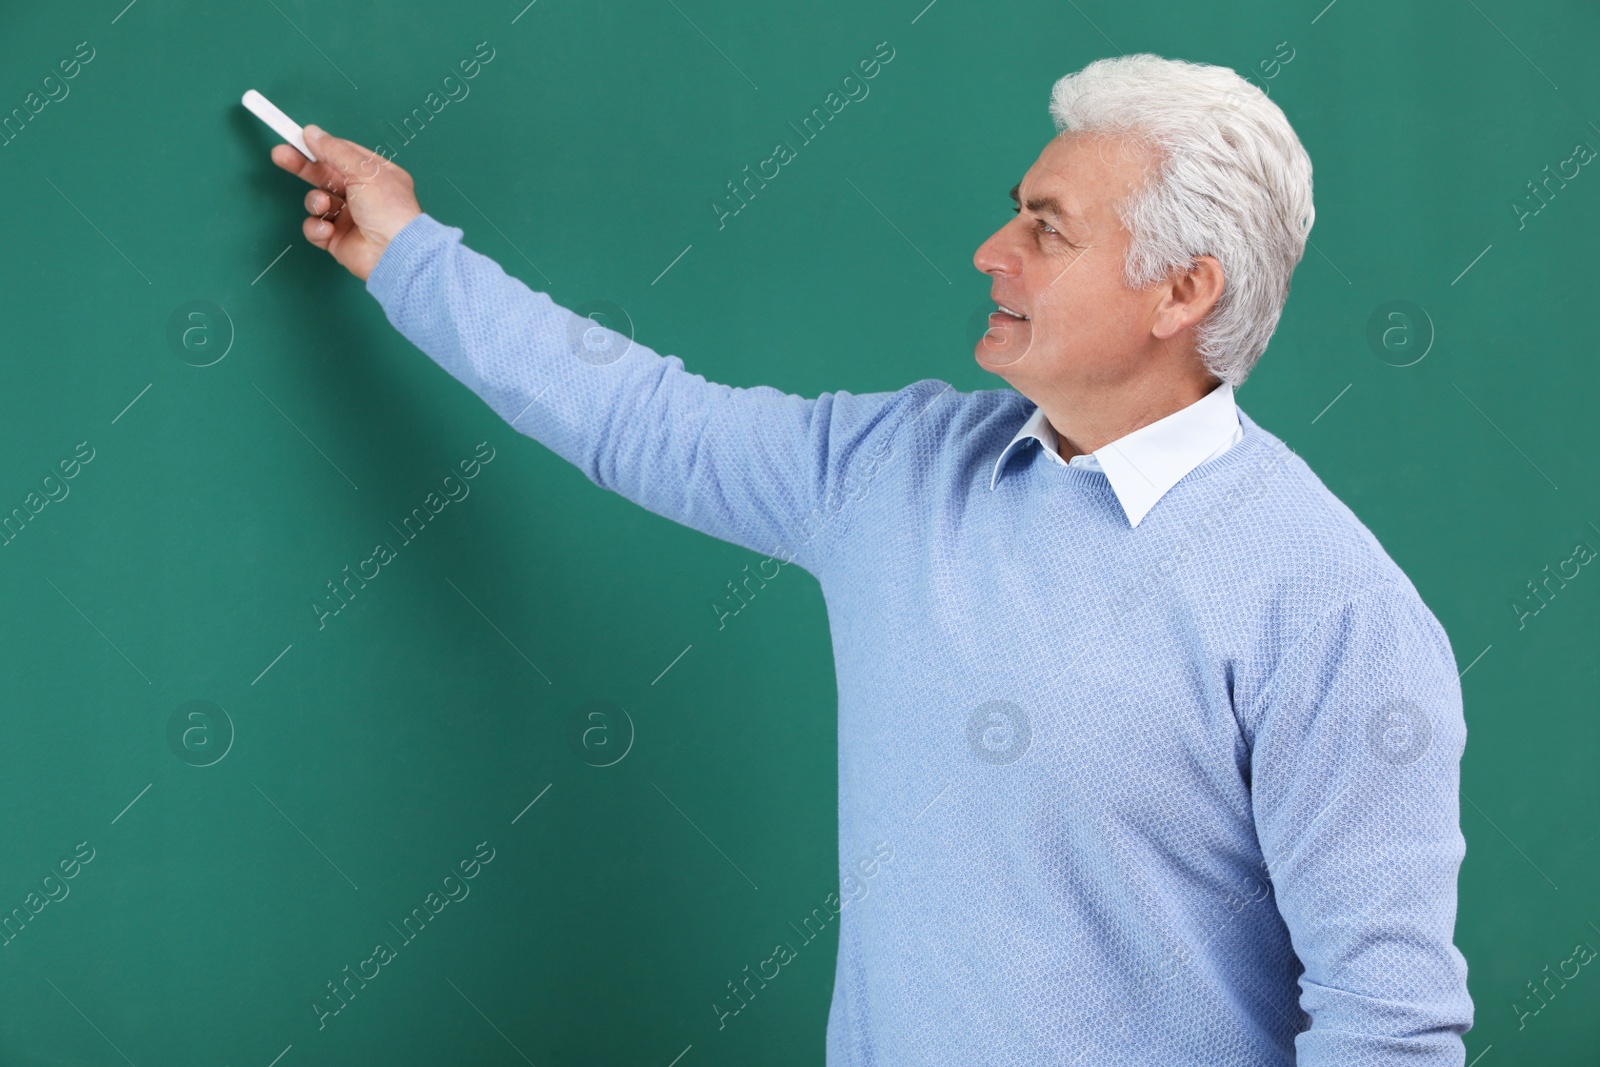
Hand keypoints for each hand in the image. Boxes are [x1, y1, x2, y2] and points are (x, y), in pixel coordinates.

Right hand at [270, 125, 422, 280]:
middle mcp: (363, 196)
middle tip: (280, 155)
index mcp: (376, 175)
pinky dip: (316, 228)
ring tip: (324, 206)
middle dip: (303, 166)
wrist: (395, 255)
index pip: (342, 155)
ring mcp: (350, 218)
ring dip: (315, 202)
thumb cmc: (390, 211)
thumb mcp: (364, 171)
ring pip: (317, 201)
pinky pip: (315, 228)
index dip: (319, 147)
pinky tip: (327, 230)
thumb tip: (312, 133)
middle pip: (325, 175)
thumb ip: (335, 151)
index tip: (295, 138)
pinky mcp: (338, 240)